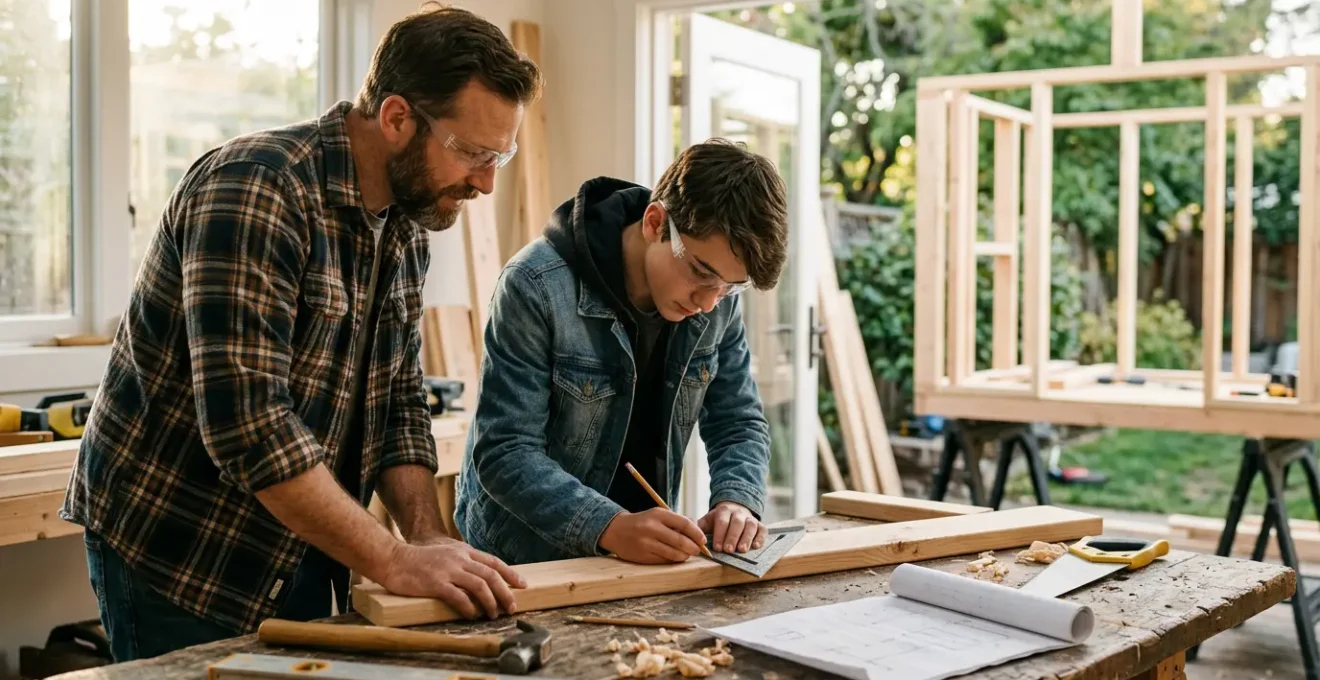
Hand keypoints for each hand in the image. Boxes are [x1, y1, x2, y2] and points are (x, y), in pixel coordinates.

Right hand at [379, 538, 526, 619]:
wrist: (394, 559)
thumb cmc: (419, 559)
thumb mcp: (446, 553)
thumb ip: (463, 561)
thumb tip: (481, 576)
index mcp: (464, 552)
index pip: (494, 562)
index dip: (511, 574)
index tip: (523, 585)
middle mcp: (459, 559)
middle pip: (491, 575)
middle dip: (505, 592)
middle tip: (512, 607)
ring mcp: (448, 570)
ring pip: (479, 586)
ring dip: (490, 602)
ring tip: (494, 614)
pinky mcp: (436, 583)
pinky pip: (459, 597)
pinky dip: (469, 608)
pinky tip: (472, 615)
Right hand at [599, 508, 707, 563]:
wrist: (617, 530)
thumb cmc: (643, 522)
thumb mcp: (658, 515)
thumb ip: (677, 521)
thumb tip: (697, 531)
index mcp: (658, 514)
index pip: (684, 524)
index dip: (697, 533)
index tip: (703, 540)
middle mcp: (652, 528)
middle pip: (681, 541)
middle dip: (694, 548)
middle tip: (697, 550)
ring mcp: (646, 543)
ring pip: (673, 553)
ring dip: (684, 556)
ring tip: (687, 554)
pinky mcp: (643, 556)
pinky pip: (664, 560)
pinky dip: (672, 560)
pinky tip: (674, 557)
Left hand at [698, 501, 765, 553]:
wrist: (734, 511)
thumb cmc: (718, 521)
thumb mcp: (707, 521)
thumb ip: (698, 527)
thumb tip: (688, 534)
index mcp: (724, 511)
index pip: (722, 521)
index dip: (720, 534)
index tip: (716, 547)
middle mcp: (739, 513)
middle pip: (737, 523)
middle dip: (732, 537)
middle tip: (728, 550)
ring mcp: (750, 519)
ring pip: (750, 526)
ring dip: (746, 538)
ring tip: (742, 550)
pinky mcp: (760, 526)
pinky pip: (762, 530)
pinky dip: (760, 538)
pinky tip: (756, 546)